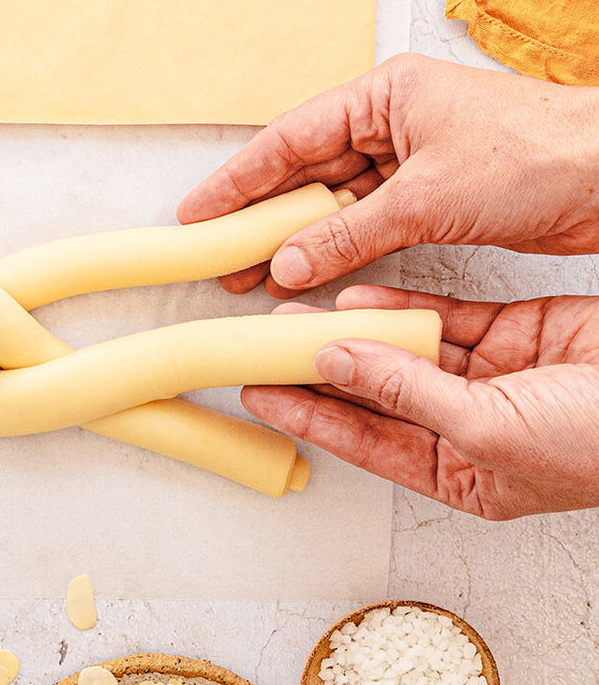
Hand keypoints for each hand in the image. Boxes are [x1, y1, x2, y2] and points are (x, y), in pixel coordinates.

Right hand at [178, 52, 598, 297]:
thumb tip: (290, 263)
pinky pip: (366, 224)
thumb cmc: (541, 154)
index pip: (291, 139)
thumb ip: (350, 234)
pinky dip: (337, 250)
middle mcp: (393, 123)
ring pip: (334, 203)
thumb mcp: (428, 198)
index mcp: (386, 96)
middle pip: (306, 172)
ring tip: (250, 274)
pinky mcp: (430, 196)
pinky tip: (308, 273)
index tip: (199, 212)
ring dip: (295, 240)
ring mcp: (411, 160)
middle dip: (261, 215)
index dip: (239, 179)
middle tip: (216, 252)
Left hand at [242, 285, 598, 518]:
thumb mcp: (488, 429)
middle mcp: (468, 428)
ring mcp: (489, 379)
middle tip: (263, 346)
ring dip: (353, 332)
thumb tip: (335, 362)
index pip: (366, 443)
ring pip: (402, 350)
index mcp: (463, 474)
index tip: (258, 392)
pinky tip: (357, 297)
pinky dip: (402, 307)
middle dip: (320, 370)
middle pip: (375, 394)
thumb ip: (407, 392)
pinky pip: (441, 319)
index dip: (309, 416)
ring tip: (296, 315)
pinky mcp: (512, 335)